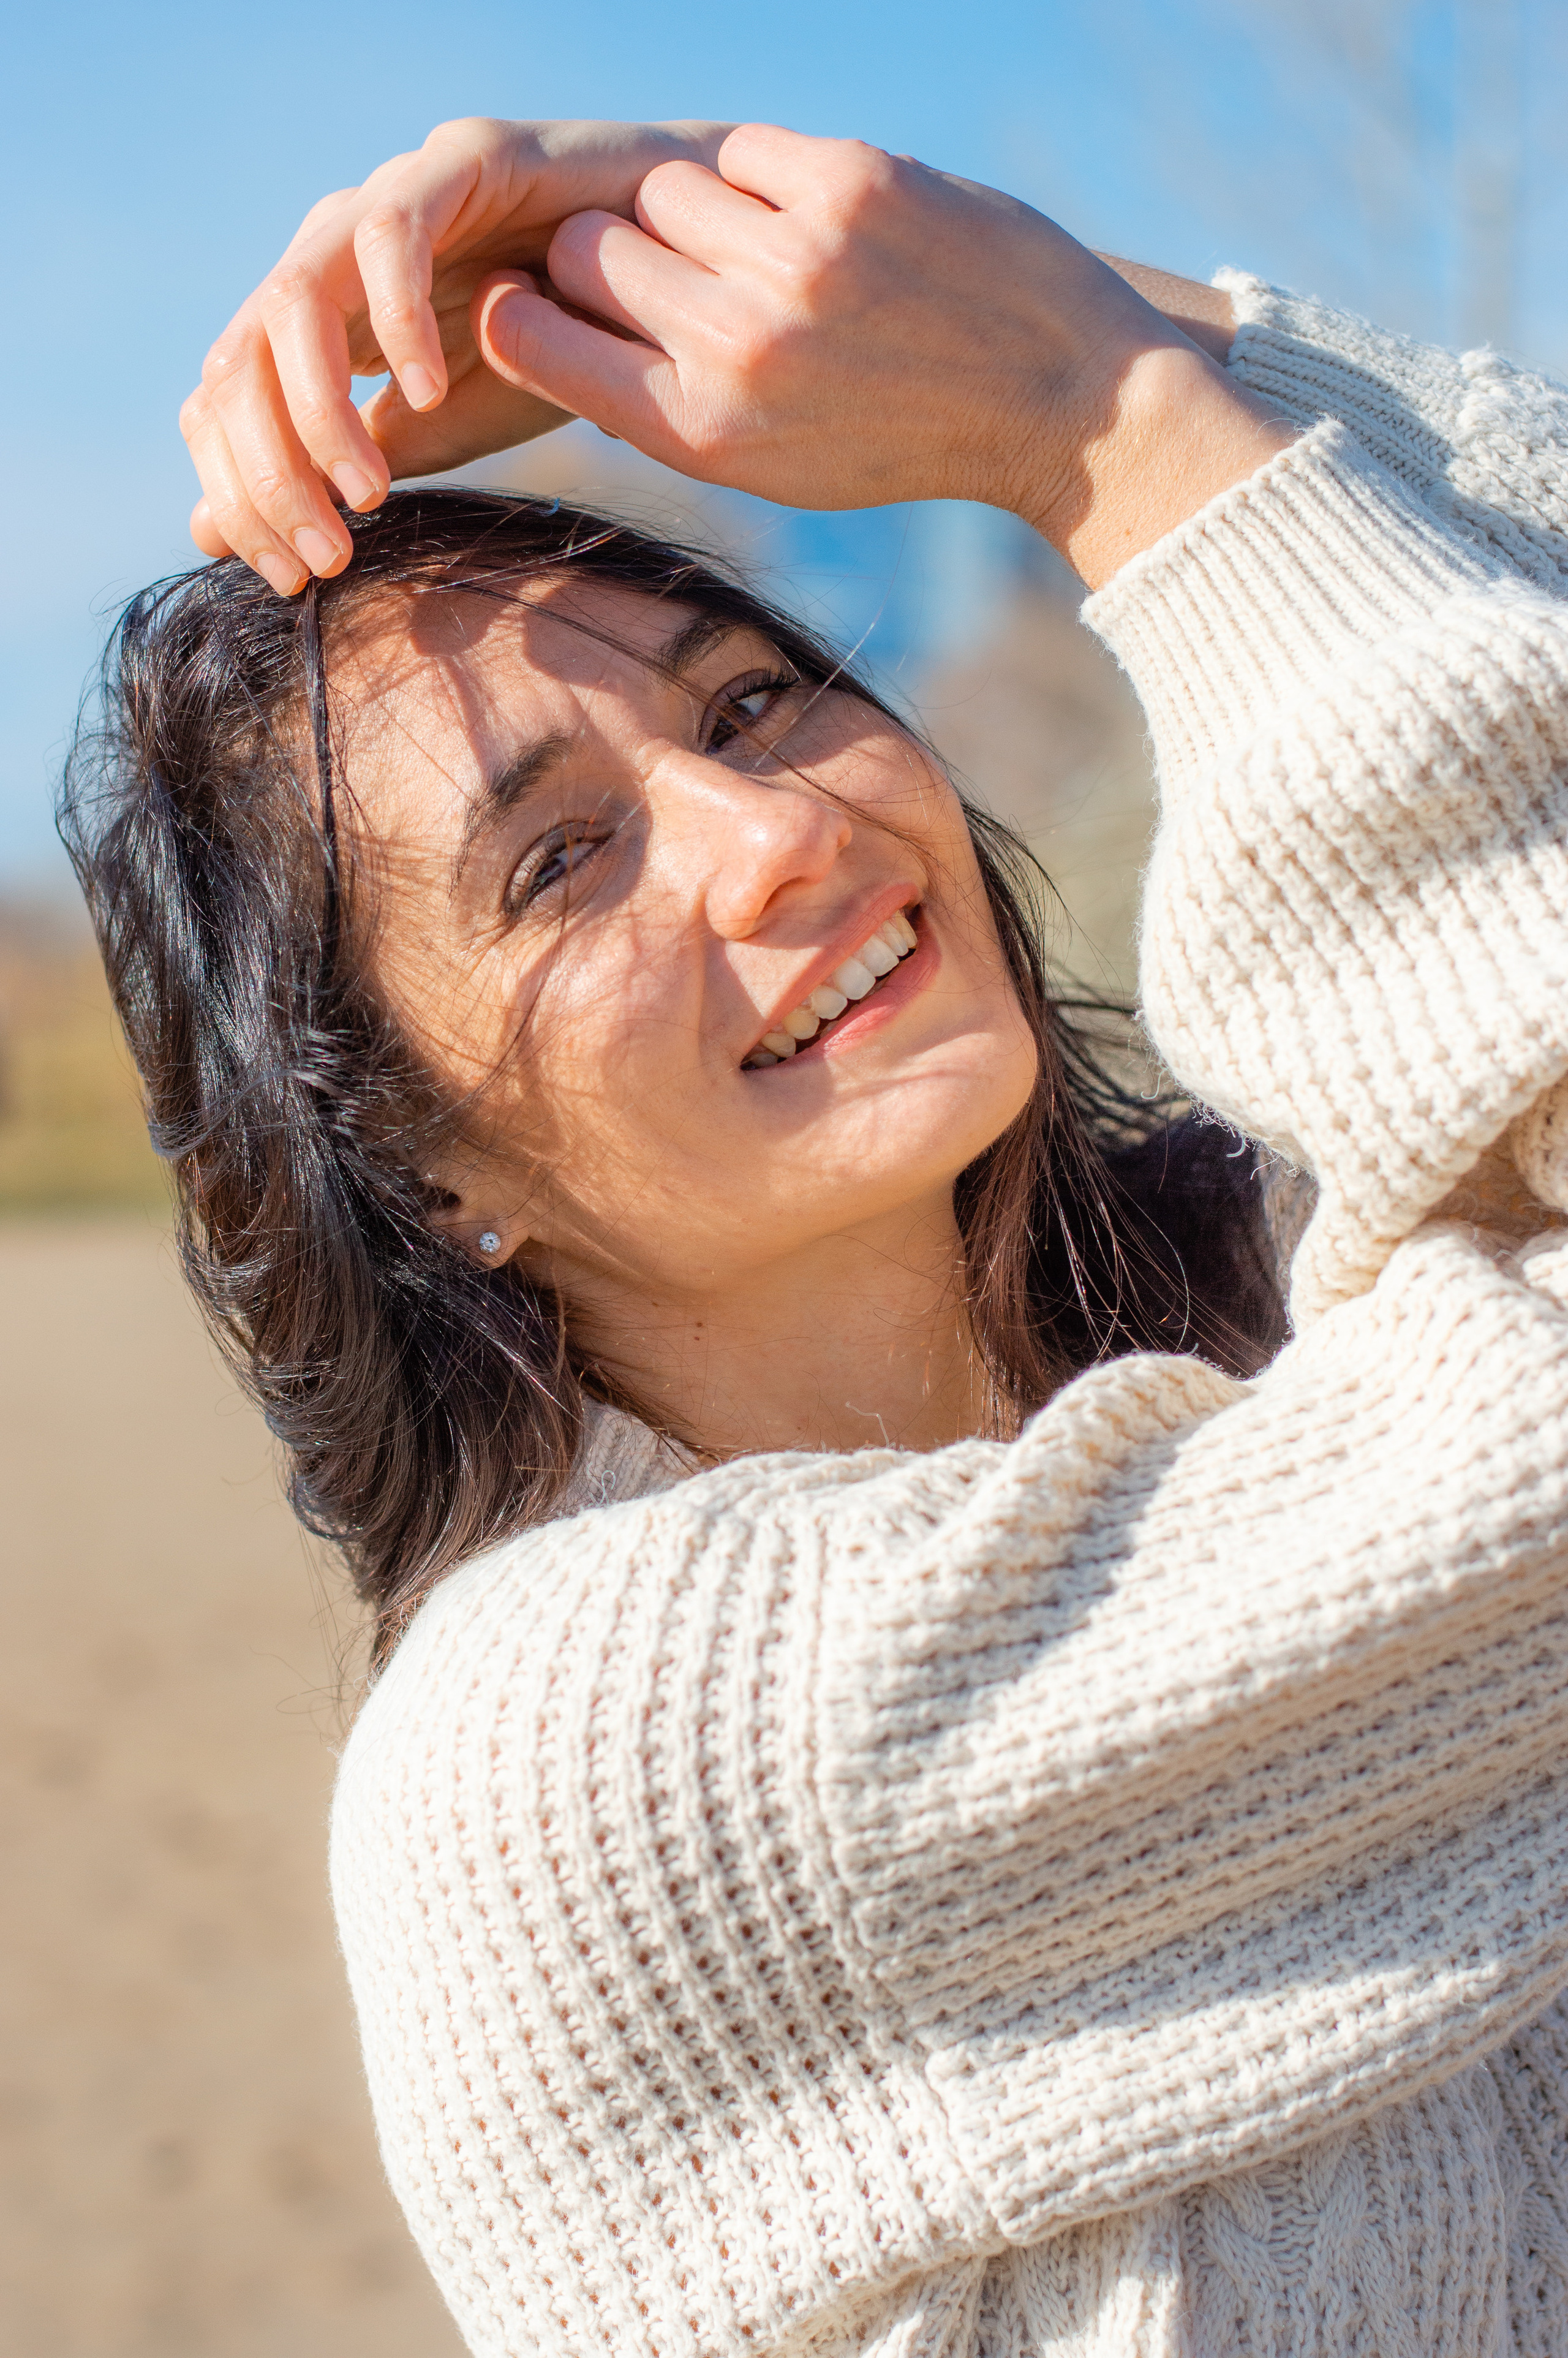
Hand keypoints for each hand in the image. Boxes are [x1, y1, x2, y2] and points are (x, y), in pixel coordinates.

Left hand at [180, 116, 730, 593]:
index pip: (224, 408)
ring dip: (318, 415)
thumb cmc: (559, 352)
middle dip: (269, 476)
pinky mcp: (453, 160)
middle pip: (237, 362)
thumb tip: (204, 535)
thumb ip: (335, 473)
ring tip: (370, 493)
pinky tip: (432, 390)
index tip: (292, 583)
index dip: (239, 500)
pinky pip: (390, 232)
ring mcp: (384, 201)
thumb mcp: (436, 436)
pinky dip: (398, 319)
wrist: (672, 275)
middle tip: (329, 556)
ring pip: (294, 300)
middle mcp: (330, 256)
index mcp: (314, 324)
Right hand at [474, 127, 1291, 587]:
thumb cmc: (900, 439)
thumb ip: (665, 402)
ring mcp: (792, 260)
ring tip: (751, 252)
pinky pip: (741, 154)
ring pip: (658, 190)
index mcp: (703, 433)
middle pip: (583, 251)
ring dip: (689, 214)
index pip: (535, 341)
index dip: (521, 312)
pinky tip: (809, 220)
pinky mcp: (847, 183)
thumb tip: (555, 324)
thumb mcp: (771, 464)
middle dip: (609, 257)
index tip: (539, 303)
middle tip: (667, 274)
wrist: (1061, 402)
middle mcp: (735, 350)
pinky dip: (760, 182)